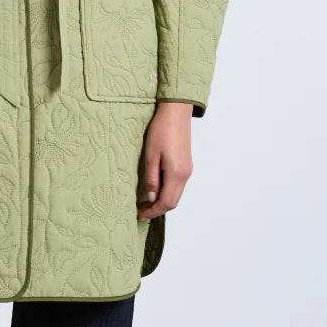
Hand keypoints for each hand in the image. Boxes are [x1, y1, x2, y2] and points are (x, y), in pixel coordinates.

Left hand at [136, 102, 193, 219]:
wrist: (176, 112)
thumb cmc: (161, 130)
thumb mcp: (151, 156)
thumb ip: (151, 179)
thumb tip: (151, 198)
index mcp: (176, 174)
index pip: (166, 203)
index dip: (152, 212)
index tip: (138, 215)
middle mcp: (185, 175)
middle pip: (173, 202)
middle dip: (157, 210)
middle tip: (140, 210)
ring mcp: (187, 170)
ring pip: (176, 194)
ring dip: (162, 201)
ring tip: (145, 202)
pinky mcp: (186, 164)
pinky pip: (178, 185)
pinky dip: (167, 192)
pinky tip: (155, 189)